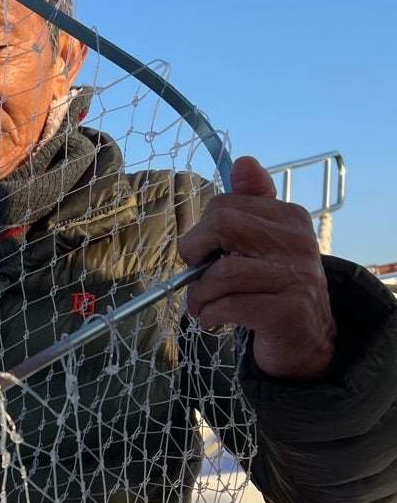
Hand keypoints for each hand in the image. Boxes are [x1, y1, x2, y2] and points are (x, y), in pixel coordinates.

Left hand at [180, 156, 336, 381]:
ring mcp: (295, 277)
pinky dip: (209, 316)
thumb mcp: (264, 243)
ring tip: (203, 307)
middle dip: (195, 254)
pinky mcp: (286, 312)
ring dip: (198, 296)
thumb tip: (242, 161)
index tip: (206, 254)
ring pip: (220, 273)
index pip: (225, 205)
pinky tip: (214, 320)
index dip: (202, 232)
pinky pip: (226, 306)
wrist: (307, 341)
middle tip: (197, 277)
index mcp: (289, 218)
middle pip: (222, 225)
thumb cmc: (273, 288)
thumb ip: (252, 204)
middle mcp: (297, 242)